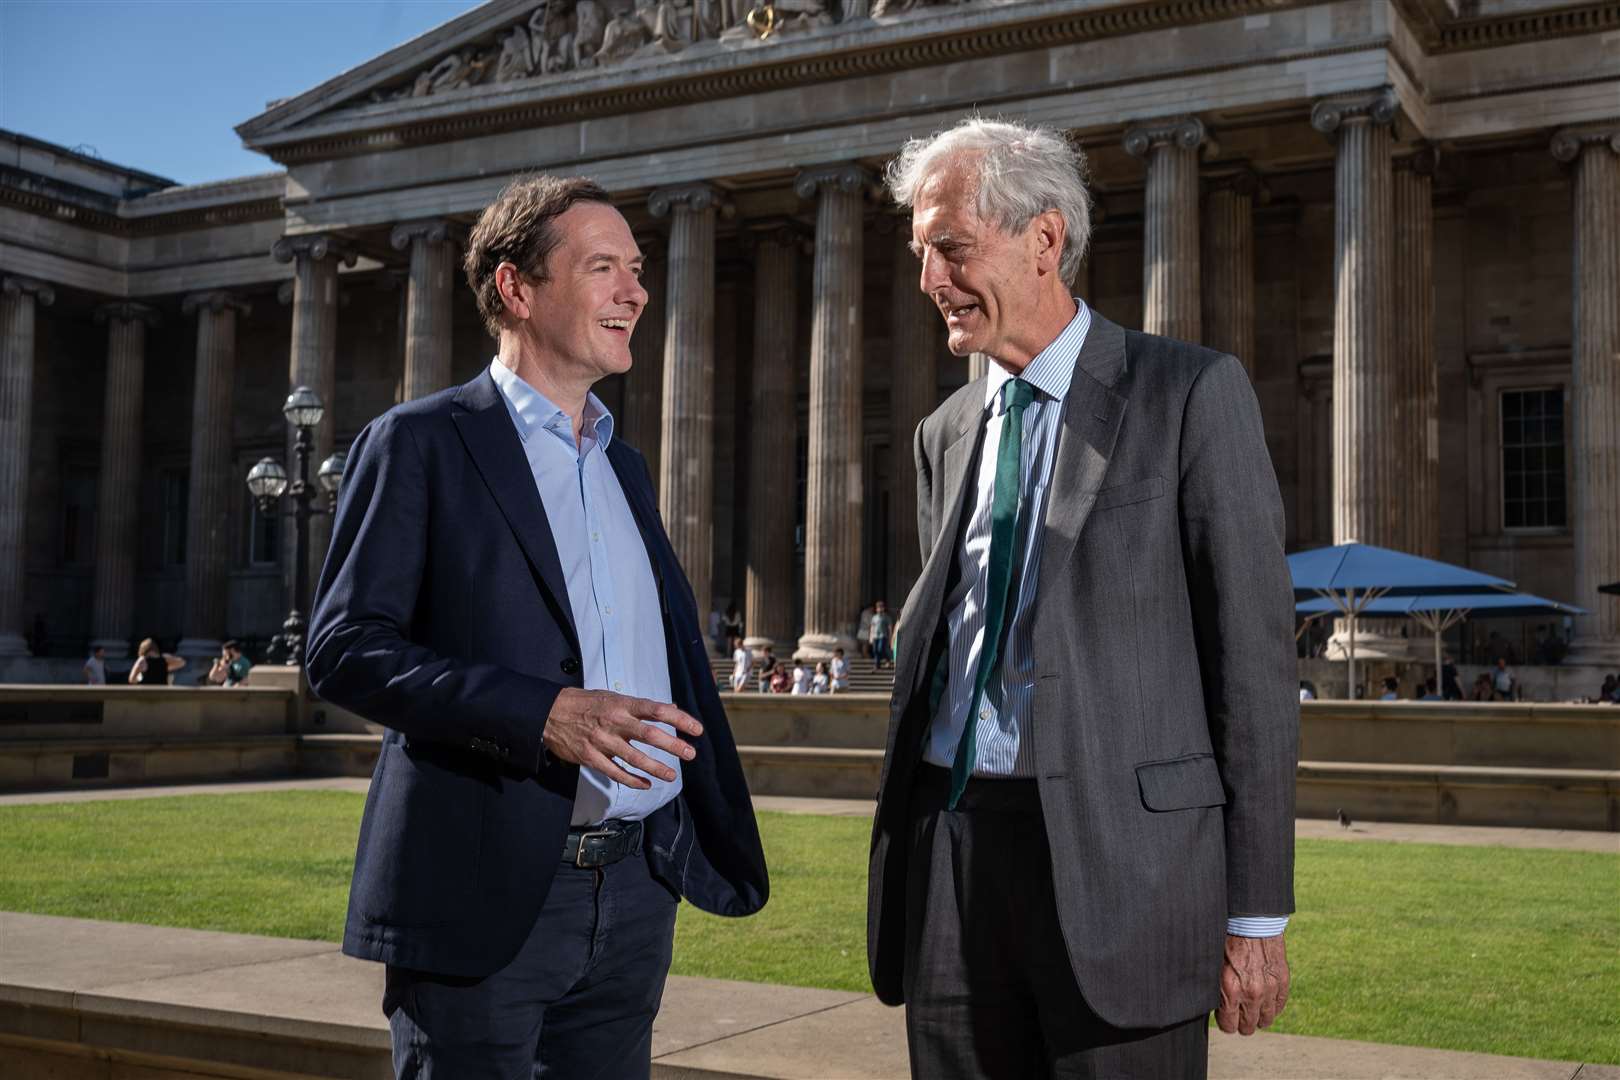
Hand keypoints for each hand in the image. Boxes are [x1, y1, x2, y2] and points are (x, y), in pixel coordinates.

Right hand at [542, 688, 701, 788]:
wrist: (550, 713)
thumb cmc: (585, 703)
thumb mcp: (613, 697)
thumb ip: (640, 707)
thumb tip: (671, 710)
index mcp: (622, 704)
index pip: (657, 710)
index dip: (679, 720)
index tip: (696, 729)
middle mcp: (614, 722)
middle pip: (649, 735)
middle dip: (672, 746)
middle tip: (690, 754)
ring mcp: (602, 742)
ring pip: (634, 758)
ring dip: (656, 768)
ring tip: (672, 775)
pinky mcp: (591, 758)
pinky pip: (616, 772)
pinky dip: (632, 780)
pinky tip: (646, 784)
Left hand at [1215, 933, 1289, 1035]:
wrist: (1250, 922)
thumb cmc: (1227, 941)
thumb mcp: (1213, 965)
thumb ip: (1214, 987)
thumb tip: (1209, 1004)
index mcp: (1230, 990)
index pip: (1229, 1026)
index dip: (1226, 1023)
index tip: (1225, 1017)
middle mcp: (1251, 993)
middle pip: (1247, 1027)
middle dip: (1241, 1023)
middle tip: (1237, 1014)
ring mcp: (1269, 988)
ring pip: (1265, 1020)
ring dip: (1258, 1017)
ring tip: (1251, 1010)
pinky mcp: (1282, 981)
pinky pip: (1279, 1006)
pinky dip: (1272, 1007)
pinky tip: (1265, 1002)